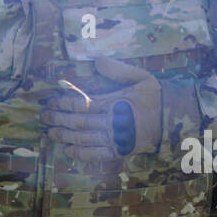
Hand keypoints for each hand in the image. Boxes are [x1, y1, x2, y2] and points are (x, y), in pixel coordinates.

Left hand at [42, 58, 193, 159]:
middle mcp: (111, 122)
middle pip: (78, 121)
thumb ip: (118, 69)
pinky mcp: (120, 151)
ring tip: (49, 133)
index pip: (81, 103)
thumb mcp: (141, 77)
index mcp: (114, 102)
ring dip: (64, 136)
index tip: (49, 101)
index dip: (62, 103)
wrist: (174, 120)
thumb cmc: (156, 96)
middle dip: (57, 119)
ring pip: (83, 139)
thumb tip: (97, 60)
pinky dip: (81, 154)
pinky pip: (96, 155)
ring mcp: (115, 139)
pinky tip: (68, 151)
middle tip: (42, 117)